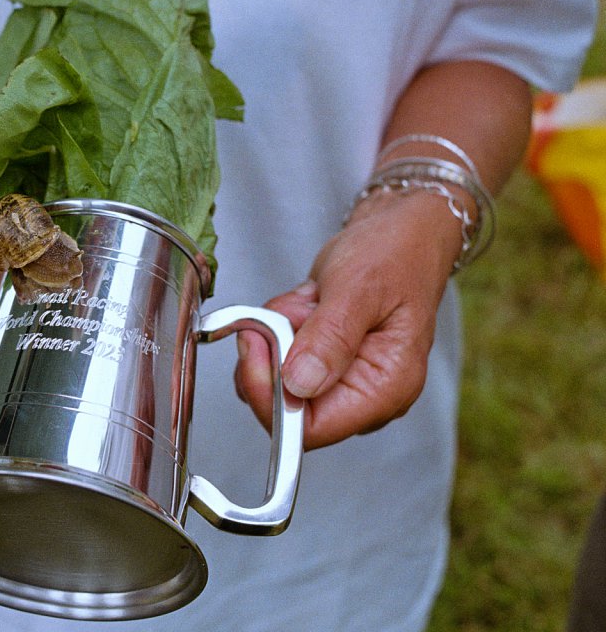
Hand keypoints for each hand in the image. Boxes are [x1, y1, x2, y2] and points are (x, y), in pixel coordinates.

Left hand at [235, 191, 460, 449]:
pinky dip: (279, 325)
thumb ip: (330, 337)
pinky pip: (278, 355)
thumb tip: (299, 386)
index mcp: (386, 389)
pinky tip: (307, 301)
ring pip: (275, 378)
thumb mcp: (360, 287)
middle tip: (287, 310)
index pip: (312, 429)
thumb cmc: (395, 253)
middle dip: (272, 355)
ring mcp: (341, 379)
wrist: (401, 228)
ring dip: (277, 333)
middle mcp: (364, 394)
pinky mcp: (321, 361)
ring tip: (309, 300)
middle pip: (287, 407)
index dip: (270, 397)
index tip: (255, 344)